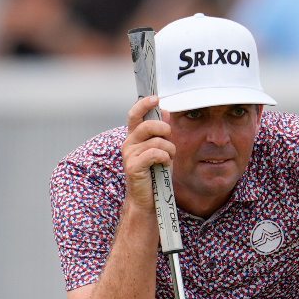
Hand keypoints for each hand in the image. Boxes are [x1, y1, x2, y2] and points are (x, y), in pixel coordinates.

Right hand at [123, 95, 175, 212]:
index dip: (144, 104)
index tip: (156, 98)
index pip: (134, 114)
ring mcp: (129, 155)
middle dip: (164, 129)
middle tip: (169, 137)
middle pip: (147, 125)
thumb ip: (161, 133)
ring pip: (156, 141)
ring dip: (169, 149)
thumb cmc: (155, 174)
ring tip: (168, 158)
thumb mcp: (160, 150)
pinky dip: (165, 158)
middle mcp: (128, 144)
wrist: (147, 200)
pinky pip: (155, 153)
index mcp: (134, 137)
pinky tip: (164, 164)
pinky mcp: (133, 167)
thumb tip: (166, 112)